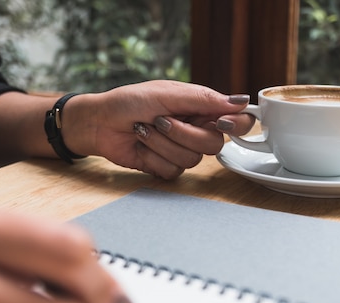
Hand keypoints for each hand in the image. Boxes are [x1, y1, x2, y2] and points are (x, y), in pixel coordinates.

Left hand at [63, 80, 254, 178]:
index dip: (237, 124)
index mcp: (202, 109)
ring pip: (192, 159)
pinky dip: (153, 157)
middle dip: (184, 134)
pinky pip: (173, 171)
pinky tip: (141, 145)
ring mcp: (182, 150)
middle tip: (160, 120)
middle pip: (215, 145)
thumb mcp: (167, 93)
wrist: (99, 122)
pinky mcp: (166, 166)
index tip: (221, 122)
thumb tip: (241, 101)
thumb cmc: (129, 101)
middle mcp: (196, 130)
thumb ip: (204, 100)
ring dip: (162, 143)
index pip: (237, 121)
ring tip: (144, 129)